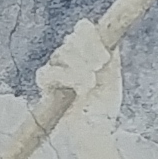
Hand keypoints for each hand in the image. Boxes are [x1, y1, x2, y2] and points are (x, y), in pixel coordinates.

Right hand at [37, 18, 124, 132]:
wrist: (92, 129)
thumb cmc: (103, 106)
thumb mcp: (113, 77)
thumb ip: (111, 55)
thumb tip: (112, 35)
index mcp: (86, 50)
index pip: (83, 28)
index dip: (91, 36)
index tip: (104, 55)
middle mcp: (69, 56)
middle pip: (71, 39)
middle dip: (87, 51)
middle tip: (99, 67)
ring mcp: (55, 69)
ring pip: (61, 54)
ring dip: (78, 68)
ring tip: (89, 85)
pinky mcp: (45, 85)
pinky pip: (47, 72)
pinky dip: (63, 78)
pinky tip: (78, 89)